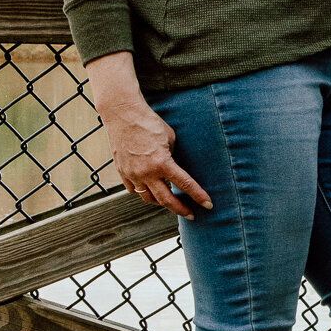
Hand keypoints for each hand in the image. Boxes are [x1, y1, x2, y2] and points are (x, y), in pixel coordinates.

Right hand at [85, 52, 211, 220]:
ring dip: (162, 203)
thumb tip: (176, 169)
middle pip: (166, 200)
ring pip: (149, 198)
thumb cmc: (149, 123)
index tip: (208, 205)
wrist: (122, 115)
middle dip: (181, 209)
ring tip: (172, 203)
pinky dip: (144, 193)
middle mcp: (146, 173)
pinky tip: (152, 192)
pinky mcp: (122, 172)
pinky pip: (134, 190)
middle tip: (191, 214)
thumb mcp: (170, 139)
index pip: (185, 185)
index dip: (199, 196)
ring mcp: (132, 174)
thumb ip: (173, 157)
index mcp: (162, 163)